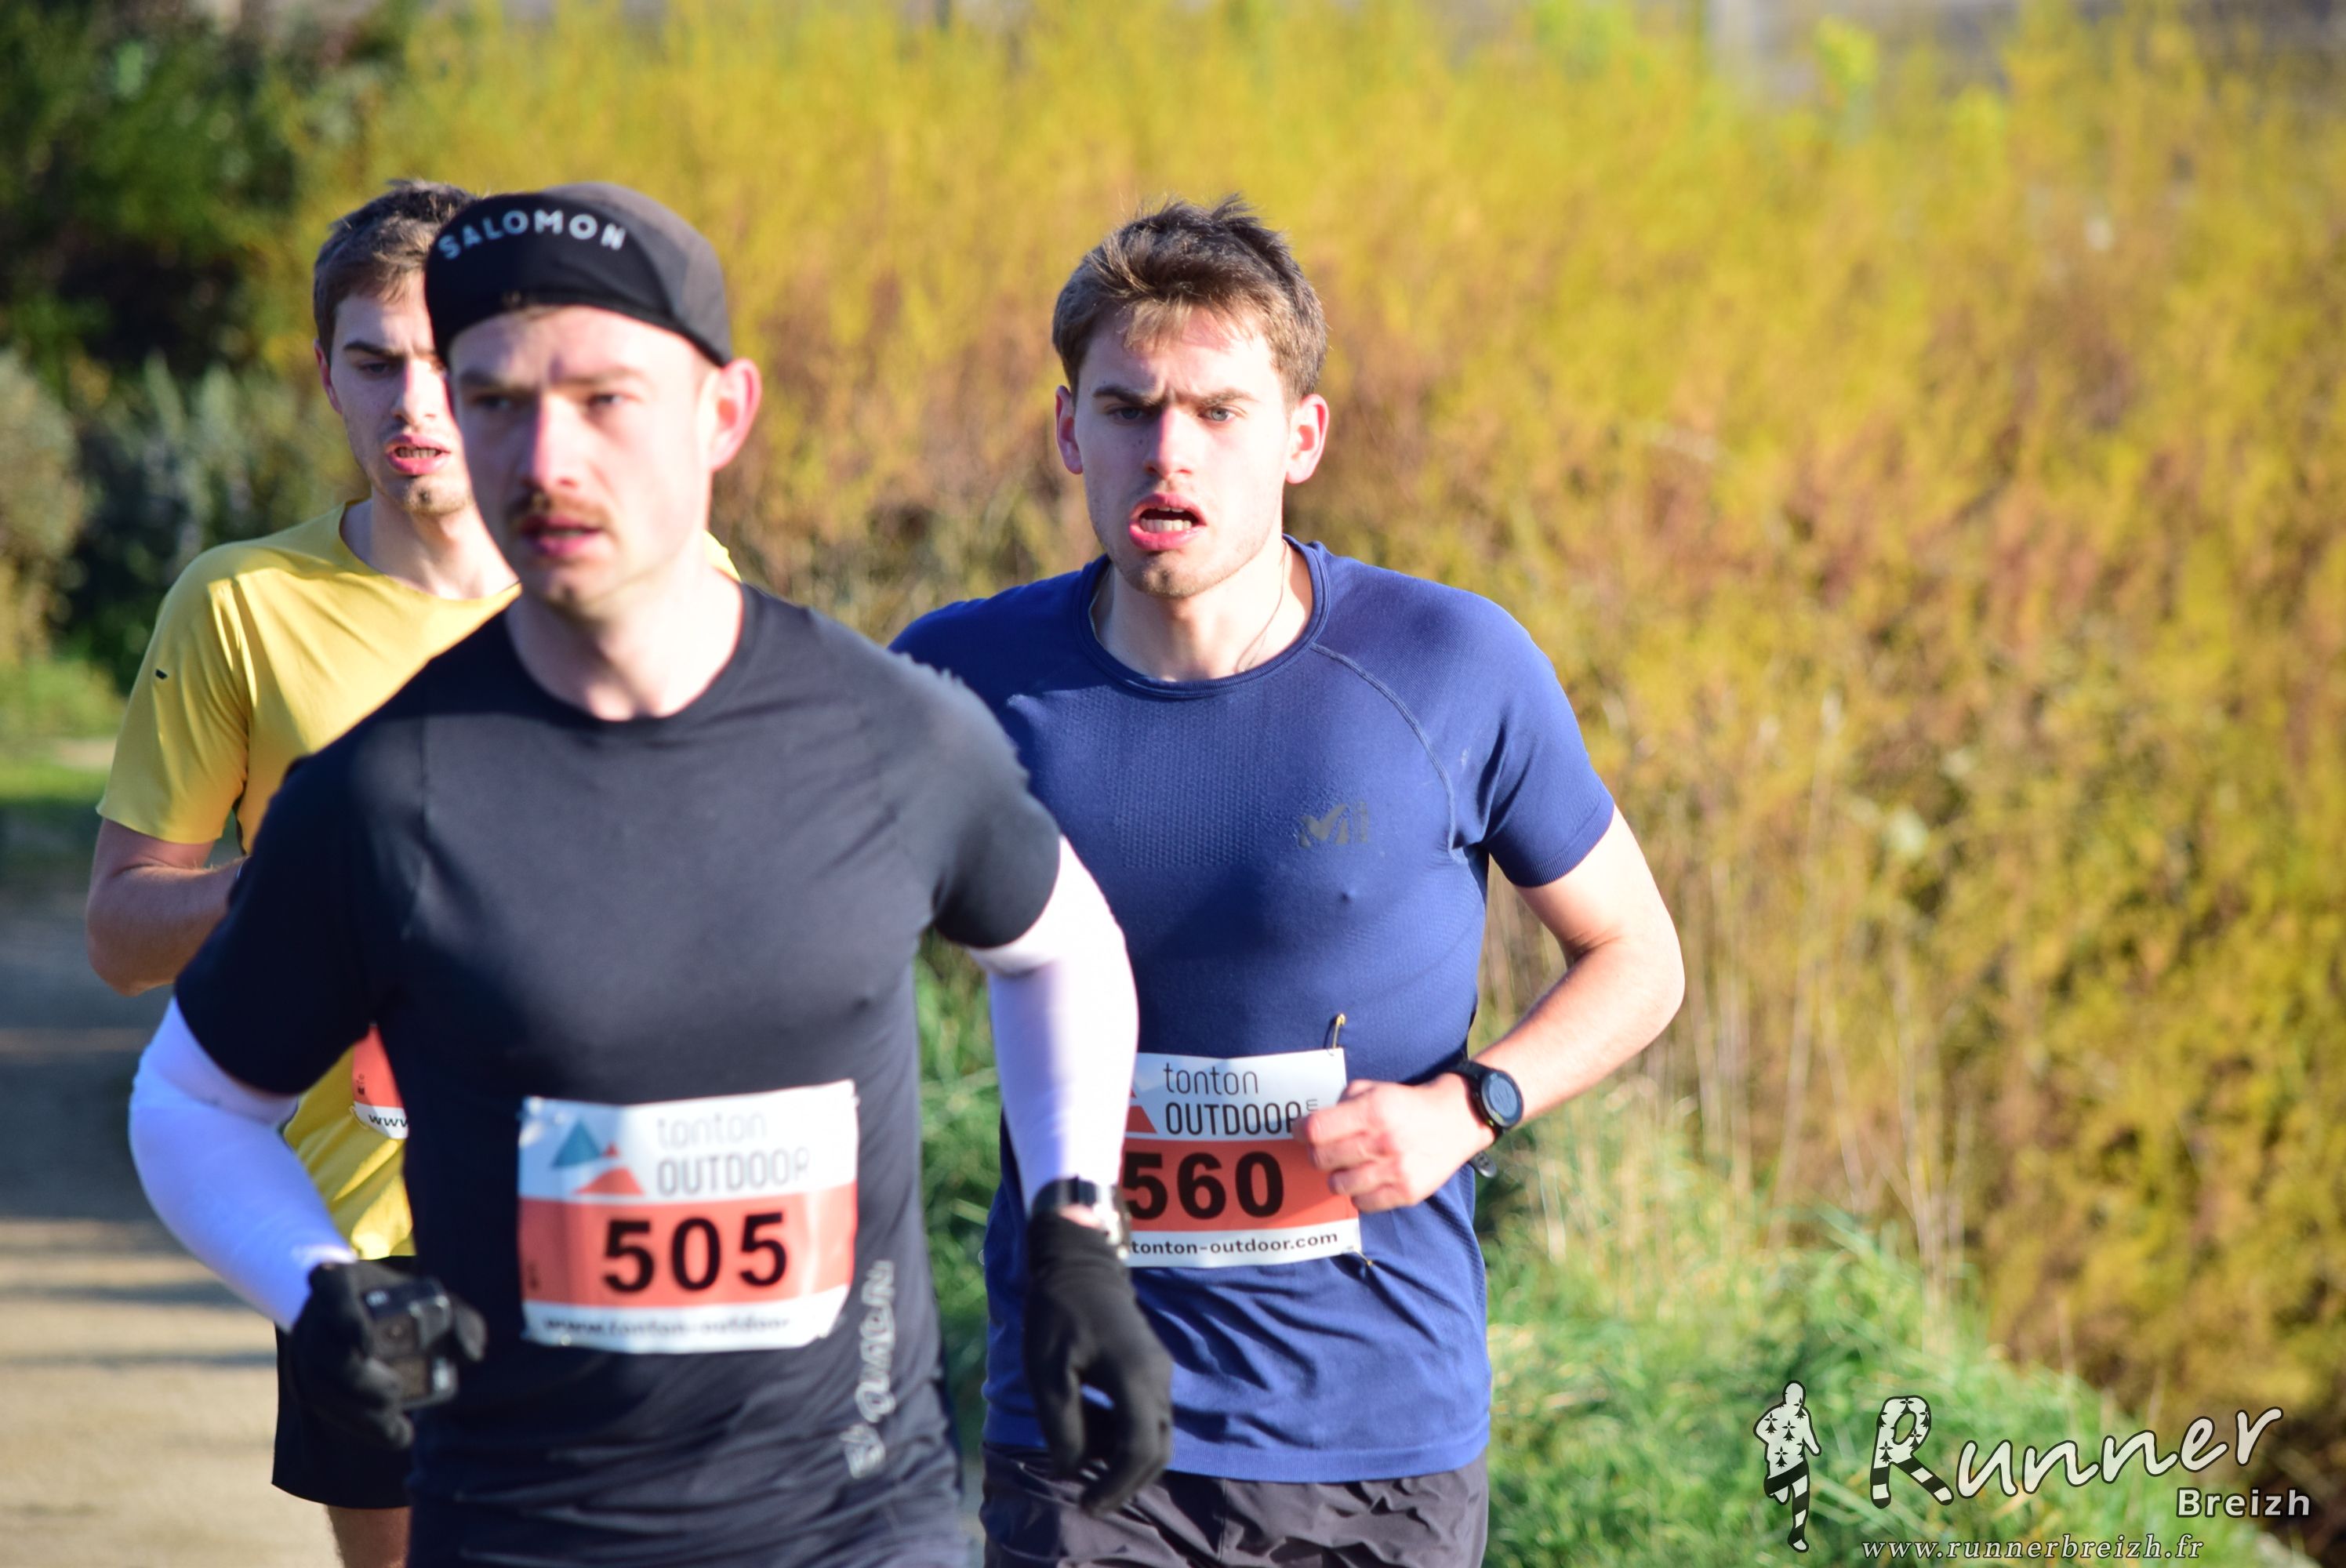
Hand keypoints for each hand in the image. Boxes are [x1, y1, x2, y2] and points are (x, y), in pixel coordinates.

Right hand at [287, 1261, 485, 1449]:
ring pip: (318, 1384)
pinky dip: (356, 1423)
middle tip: (396, 1394)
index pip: (332, 1289)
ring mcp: (305, 1345)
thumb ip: (462, 1321)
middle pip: (325, 1350)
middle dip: (359, 1381)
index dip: (345, 1317)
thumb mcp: (440, 1302)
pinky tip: (390, 1434)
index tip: (368, 1344)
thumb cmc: (408, 1304)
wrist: (366, 1311)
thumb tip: (472, 1353)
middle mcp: (316, 1312)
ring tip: (396, 1424)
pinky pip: (321, 1404)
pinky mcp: (305, 1375)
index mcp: (342, 1279)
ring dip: (357, 1412)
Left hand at [1023, 1211, 1173, 1515]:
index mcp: (1135, 1378)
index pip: (1140, 1452)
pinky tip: (1087, 1423)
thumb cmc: (1058, 1312)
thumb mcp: (1047, 1372)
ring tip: (1076, 1449)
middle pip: (1157, 1452)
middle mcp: (1158, 1378)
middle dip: (1124, 1482)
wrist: (1079, 1262)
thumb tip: (1073, 1468)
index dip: (1115, 1486)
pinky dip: (1121, 1433)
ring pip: (1154, 1435)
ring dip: (1120, 1456)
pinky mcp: (1153, 1368)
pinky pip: (1147, 1415)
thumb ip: (1062, 1426)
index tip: (1085, 1503)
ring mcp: (1160, 1372)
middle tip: (1088, 1497)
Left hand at [1298, 1075, 1493, 1211]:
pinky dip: (1359, 1193)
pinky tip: (1367, 1179)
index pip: (1316, 1130)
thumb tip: (1311, 1125)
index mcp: (1372, 1110)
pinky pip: (1362, 1203)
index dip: (1300, 1132)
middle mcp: (1382, 1141)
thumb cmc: (1406, 1105)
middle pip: (1321, 1159)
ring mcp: (1395, 1170)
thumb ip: (1342, 1103)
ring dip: (1337, 1176)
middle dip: (1317, 1154)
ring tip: (1349, 1166)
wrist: (1455, 1120)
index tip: (1299, 1132)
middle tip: (1325, 1150)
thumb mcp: (1374, 1089)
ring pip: (1338, 1186)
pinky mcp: (1406, 1192)